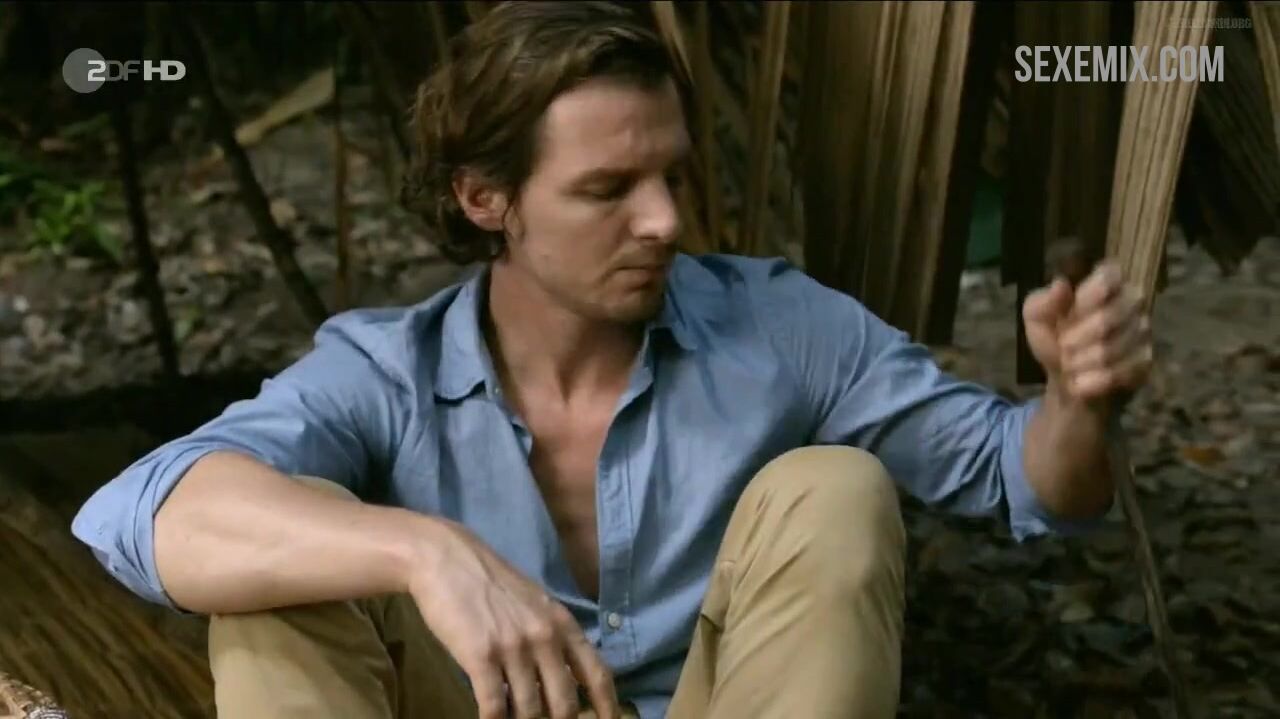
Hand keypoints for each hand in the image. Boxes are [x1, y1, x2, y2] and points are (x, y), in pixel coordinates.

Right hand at [407, 520, 620, 718]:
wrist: (447, 559)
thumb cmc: (491, 583)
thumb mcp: (535, 604)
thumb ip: (552, 637)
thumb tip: (563, 678)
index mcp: (563, 624)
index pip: (597, 674)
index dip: (607, 706)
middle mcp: (545, 638)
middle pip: (565, 703)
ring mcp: (514, 648)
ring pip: (530, 710)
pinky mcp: (481, 657)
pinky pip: (494, 707)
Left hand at [1022, 261, 1153, 403]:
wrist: (1067, 375)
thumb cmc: (1055, 336)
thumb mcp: (1037, 318)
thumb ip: (1043, 302)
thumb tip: (1060, 285)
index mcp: (1107, 281)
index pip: (1110, 276)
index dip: (1087, 297)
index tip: (1067, 315)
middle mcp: (1133, 300)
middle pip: (1107, 319)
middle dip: (1074, 339)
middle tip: (1062, 346)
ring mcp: (1143, 331)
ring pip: (1110, 350)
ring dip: (1079, 362)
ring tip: (1068, 364)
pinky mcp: (1145, 361)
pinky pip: (1117, 374)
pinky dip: (1090, 381)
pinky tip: (1079, 382)